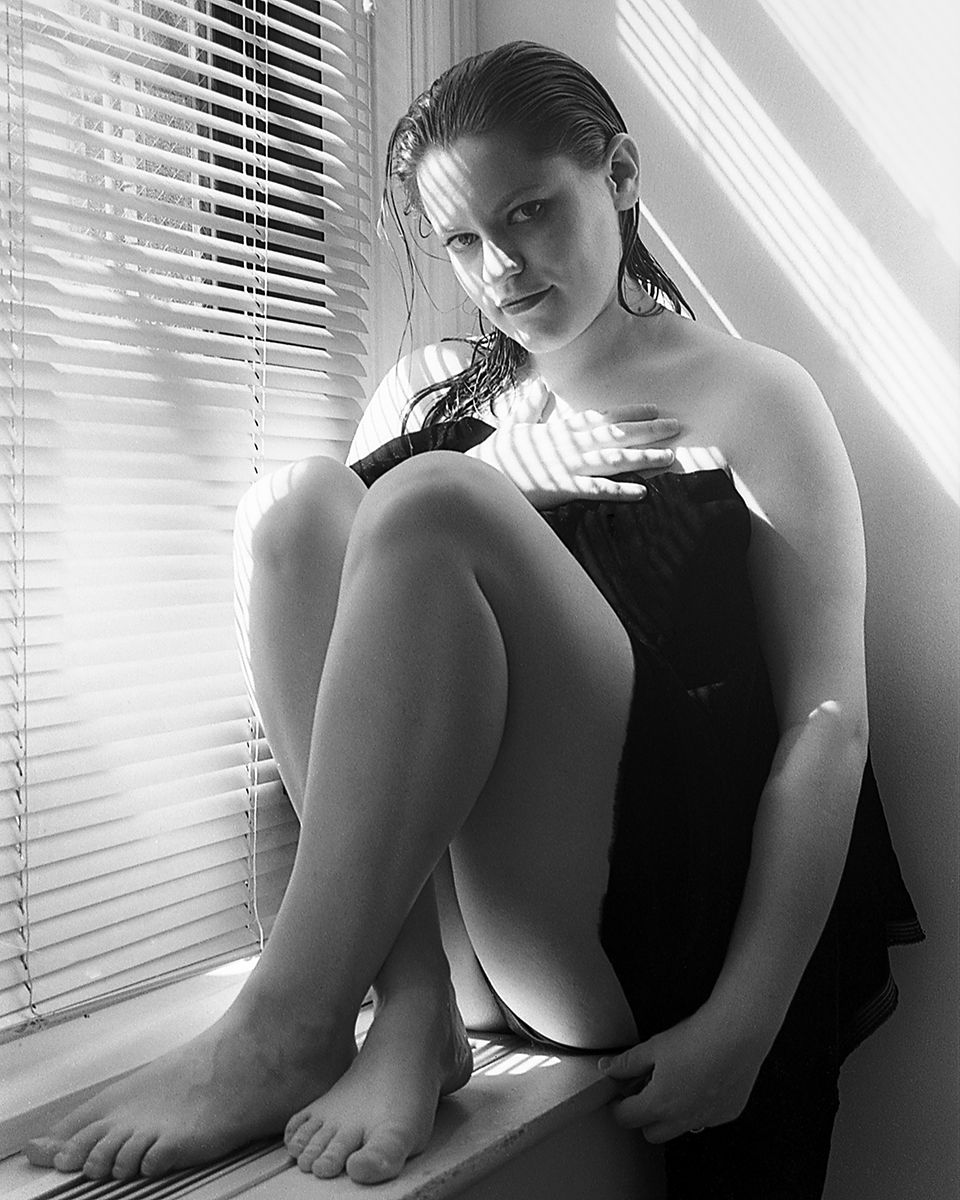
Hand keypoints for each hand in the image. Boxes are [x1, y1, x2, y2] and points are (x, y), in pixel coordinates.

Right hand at [465, 380, 678, 508]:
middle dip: (648, 430)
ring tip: (671, 457)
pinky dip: (621, 490)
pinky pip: (597, 489)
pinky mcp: (563, 487)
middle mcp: (570, 443)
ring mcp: (568, 465)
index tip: (653, 408)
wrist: (477, 476)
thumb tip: (538, 385)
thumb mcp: (513, 424)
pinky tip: (643, 492)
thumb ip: (530, 405)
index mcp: (560, 429)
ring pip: (614, 458)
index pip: (600, 418)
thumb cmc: (496, 454)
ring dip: (644, 458)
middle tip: (677, 426)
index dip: (628, 413)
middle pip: (616, 434)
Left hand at [598, 1005, 772, 1142]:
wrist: (737, 1035)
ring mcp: (707, 1120)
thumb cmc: (696, 1039)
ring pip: (680, 1128)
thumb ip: (627, 1062)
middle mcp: (682, 1119)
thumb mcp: (653, 1047)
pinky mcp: (727, 1114)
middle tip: (645, 1091)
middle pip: (651, 1134)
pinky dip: (699, 1107)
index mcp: (659, 1104)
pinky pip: (706, 1118)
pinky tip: (702, 1081)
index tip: (619, 1097)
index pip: (626, 1119)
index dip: (618, 1107)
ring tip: (675, 1083)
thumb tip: (607, 1068)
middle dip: (644, 1117)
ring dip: (672, 1114)